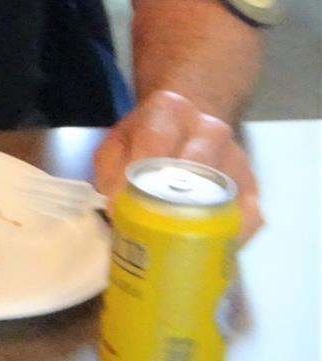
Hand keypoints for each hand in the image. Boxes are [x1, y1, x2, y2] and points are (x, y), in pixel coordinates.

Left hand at [93, 89, 261, 240]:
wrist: (187, 123)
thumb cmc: (147, 136)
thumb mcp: (118, 141)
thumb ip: (110, 170)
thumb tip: (116, 208)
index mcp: (171, 110)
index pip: (154, 143)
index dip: (135, 178)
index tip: (119, 208)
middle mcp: (209, 130)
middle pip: (192, 170)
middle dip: (167, 205)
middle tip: (146, 233)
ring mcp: (235, 157)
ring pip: (222, 196)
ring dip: (199, 225)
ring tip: (174, 248)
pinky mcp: (251, 185)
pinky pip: (247, 216)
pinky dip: (229, 236)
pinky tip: (207, 250)